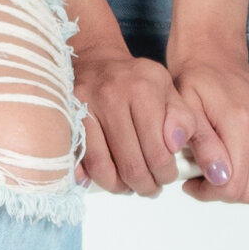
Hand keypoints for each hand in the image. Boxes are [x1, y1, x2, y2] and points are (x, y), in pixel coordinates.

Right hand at [73, 50, 188, 196]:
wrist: (97, 61)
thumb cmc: (136, 81)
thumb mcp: (168, 90)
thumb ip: (182, 118)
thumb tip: (174, 146)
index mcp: (144, 89)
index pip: (158, 151)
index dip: (165, 174)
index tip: (167, 177)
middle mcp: (112, 96)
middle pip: (131, 164)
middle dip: (144, 185)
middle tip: (150, 188)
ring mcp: (85, 106)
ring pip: (102, 167)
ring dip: (118, 187)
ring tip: (129, 187)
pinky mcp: (65, 116)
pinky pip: (78, 159)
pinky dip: (90, 177)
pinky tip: (105, 178)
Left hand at [168, 47, 248, 204]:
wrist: (213, 57)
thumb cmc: (196, 84)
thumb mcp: (184, 113)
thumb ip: (202, 146)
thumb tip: (219, 177)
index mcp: (240, 121)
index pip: (234, 185)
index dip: (211, 194)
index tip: (196, 185)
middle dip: (230, 192)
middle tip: (213, 180)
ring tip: (236, 174)